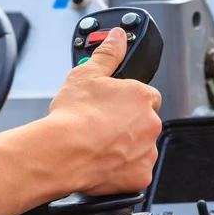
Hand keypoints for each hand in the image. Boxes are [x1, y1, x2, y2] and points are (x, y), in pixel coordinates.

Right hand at [48, 27, 161, 194]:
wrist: (62, 153)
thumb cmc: (72, 116)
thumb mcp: (86, 74)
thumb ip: (107, 53)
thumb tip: (117, 37)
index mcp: (142, 97)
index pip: (146, 96)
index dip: (128, 102)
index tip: (114, 107)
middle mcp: (151, 124)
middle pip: (144, 123)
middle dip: (128, 126)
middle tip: (102, 127)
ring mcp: (147, 152)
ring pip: (141, 148)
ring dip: (126, 148)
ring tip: (100, 146)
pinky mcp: (140, 177)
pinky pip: (136, 173)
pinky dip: (123, 170)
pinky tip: (103, 164)